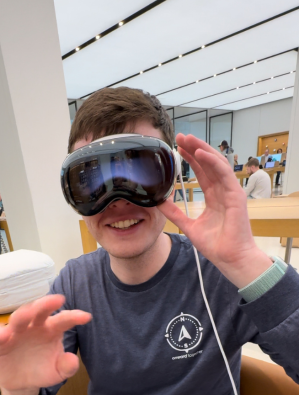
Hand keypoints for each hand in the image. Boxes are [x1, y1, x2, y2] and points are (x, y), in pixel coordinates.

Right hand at [0, 295, 90, 394]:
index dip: (73, 316)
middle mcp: (34, 326)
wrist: (21, 383)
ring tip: (30, 312)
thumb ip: (67, 367)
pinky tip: (4, 334)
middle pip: (40, 311)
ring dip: (24, 313)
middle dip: (47, 304)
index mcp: (52, 330)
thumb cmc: (41, 371)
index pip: (63, 319)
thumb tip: (73, 359)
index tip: (86, 317)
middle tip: (58, 299)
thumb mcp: (57, 373)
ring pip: (19, 317)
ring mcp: (16, 331)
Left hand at [158, 134, 272, 287]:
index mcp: (214, 196)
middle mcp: (223, 191)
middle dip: (194, 149)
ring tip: (188, 139)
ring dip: (202, 150)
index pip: (201, 172)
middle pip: (208, 164)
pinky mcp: (236, 196)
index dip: (190, 159)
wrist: (229, 258)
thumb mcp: (188, 225)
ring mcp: (230, 192)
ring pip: (216, 164)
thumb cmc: (216, 245)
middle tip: (180, 136)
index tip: (176, 148)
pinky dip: (212, 162)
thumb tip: (159, 203)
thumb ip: (175, 213)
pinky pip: (224, 174)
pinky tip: (200, 153)